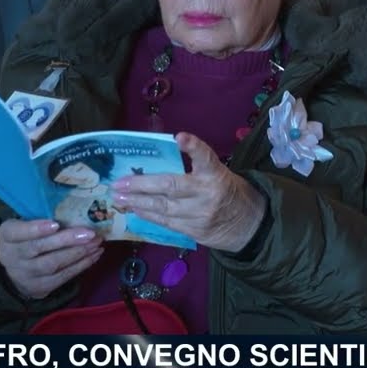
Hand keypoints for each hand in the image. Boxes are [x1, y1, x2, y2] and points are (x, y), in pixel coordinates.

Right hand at [0, 219, 103, 299]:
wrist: (15, 269)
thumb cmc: (27, 237)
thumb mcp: (25, 223)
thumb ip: (41, 215)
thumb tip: (76, 207)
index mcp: (7, 236)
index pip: (16, 232)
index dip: (35, 229)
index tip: (55, 224)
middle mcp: (12, 257)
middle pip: (38, 249)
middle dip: (66, 240)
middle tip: (90, 233)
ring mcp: (25, 275)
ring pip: (52, 265)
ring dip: (79, 253)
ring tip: (97, 242)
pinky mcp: (39, 287)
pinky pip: (63, 277)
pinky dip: (82, 265)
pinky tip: (95, 254)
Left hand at [111, 133, 267, 252]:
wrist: (248, 225)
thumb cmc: (228, 192)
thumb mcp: (219, 174)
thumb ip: (196, 169)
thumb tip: (158, 162)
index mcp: (216, 174)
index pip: (206, 157)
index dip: (193, 147)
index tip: (180, 137)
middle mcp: (207, 193)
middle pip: (171, 186)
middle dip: (142, 184)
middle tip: (120, 182)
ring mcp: (200, 214)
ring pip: (163, 207)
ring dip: (137, 202)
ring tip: (118, 198)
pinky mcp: (194, 231)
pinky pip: (166, 222)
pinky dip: (148, 215)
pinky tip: (135, 210)